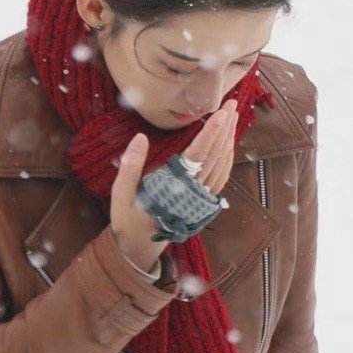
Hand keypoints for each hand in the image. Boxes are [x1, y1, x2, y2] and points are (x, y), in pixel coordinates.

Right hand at [111, 100, 238, 271]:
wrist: (140, 249)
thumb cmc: (128, 221)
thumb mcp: (121, 196)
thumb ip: (130, 167)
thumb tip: (140, 137)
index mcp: (174, 189)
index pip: (197, 157)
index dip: (210, 135)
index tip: (220, 115)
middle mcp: (193, 193)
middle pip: (215, 156)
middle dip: (225, 129)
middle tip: (231, 104)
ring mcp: (200, 198)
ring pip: (222, 165)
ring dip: (228, 139)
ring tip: (232, 116)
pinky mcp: (202, 200)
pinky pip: (221, 175)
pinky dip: (227, 156)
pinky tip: (227, 142)